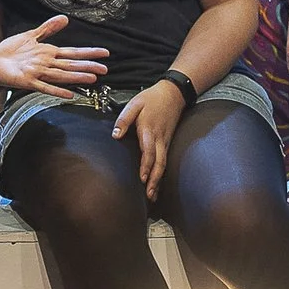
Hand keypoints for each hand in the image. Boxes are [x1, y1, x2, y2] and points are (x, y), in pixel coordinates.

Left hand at [0, 14, 107, 94]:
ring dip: (76, 77)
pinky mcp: (27, 81)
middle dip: (88, 66)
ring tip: (92, 78)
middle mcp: (46, 64)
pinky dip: (56, 90)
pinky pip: (44, 86)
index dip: (89, 53)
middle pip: (71, 64)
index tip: (104, 53)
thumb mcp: (31, 35)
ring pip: (61, 75)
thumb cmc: (11, 51)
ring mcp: (38, 73)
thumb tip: (65, 18)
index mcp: (49, 53)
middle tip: (105, 69)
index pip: (73, 52)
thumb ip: (48, 29)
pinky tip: (69, 94)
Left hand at [113, 78, 189, 198]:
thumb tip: (115, 134)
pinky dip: (161, 173)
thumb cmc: (152, 99)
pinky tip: (157, 182)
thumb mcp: (134, 104)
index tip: (142, 178)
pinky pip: (164, 160)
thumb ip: (124, 119)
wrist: (173, 93)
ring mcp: (165, 141)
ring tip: (152, 195)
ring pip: (163, 164)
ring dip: (158, 180)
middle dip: (154, 180)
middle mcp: (159, 139)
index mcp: (149, 130)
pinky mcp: (167, 142)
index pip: (149, 152)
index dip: (146, 166)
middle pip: (159, 163)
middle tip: (149, 195)